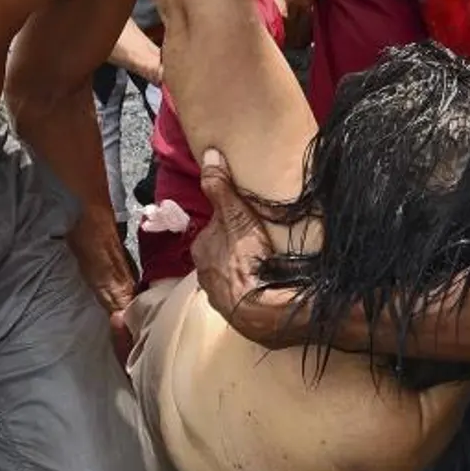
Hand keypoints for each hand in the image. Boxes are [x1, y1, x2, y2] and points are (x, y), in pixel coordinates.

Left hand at [193, 149, 304, 348]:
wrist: (262, 310)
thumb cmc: (247, 260)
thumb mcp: (236, 216)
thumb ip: (221, 188)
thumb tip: (209, 154)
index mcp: (201, 249)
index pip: (213, 230)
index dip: (231, 224)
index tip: (249, 223)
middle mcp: (203, 274)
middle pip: (220, 254)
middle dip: (234, 249)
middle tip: (260, 244)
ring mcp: (218, 297)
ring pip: (229, 277)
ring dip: (243, 272)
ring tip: (266, 266)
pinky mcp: (235, 316)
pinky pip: (242, 297)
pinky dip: (252, 292)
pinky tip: (267, 288)